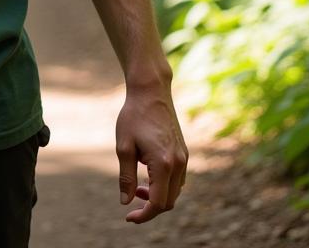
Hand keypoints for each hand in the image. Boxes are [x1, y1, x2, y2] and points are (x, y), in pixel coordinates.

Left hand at [115, 85, 187, 222]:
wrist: (151, 91)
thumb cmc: (133, 116)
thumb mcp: (123, 147)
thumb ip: (126, 177)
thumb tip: (125, 202)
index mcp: (164, 164)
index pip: (158, 203)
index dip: (144, 215)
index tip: (129, 217)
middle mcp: (179, 163)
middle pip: (169, 201)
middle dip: (151, 208)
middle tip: (131, 202)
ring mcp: (184, 157)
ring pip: (175, 191)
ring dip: (159, 196)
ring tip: (138, 188)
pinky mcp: (184, 152)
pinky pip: (178, 179)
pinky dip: (165, 185)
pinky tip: (149, 176)